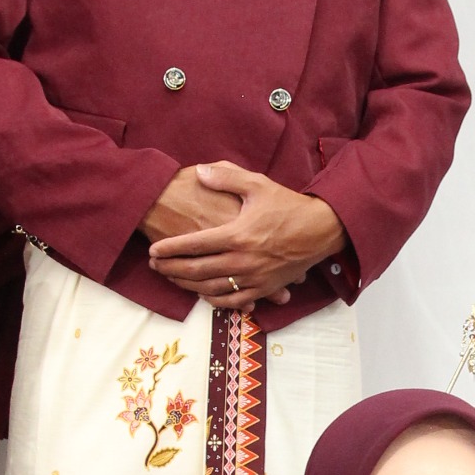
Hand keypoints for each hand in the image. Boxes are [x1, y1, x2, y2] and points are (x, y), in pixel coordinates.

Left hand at [146, 160, 345, 311]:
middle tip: (154, 265)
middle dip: (171, 268)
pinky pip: (233, 302)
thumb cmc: (288, 205)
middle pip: (197, 270)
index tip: (153, 250)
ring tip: (172, 277)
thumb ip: (226, 177)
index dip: (170, 248)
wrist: (321, 230)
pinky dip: (213, 300)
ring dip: (187, 285)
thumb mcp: (258, 184)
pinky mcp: (264, 289)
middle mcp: (243, 261)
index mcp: (237, 235)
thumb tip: (198, 171)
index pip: (194, 244)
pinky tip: (202, 293)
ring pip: (211, 289)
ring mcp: (254, 278)